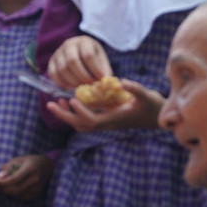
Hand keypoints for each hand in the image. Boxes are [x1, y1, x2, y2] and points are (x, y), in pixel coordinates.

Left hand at [0, 155, 53, 199]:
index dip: (4, 183)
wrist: (47, 165)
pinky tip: (13, 189)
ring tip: (5, 186)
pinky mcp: (37, 193)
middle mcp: (35, 179)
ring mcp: (37, 187)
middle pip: (16, 190)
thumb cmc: (30, 161)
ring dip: (9, 192)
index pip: (15, 179)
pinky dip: (16, 195)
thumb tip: (0, 176)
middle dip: (5, 189)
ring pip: (19, 195)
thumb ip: (8, 167)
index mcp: (30, 169)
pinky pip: (23, 197)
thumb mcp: (19, 159)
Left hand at [46, 79, 166, 131]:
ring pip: (81, 125)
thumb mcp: (146, 95)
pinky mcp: (104, 120)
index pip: (92, 120)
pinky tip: (72, 101)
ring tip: (58, 102)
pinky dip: (75, 113)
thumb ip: (135, 88)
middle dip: (64, 116)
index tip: (72, 99)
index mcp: (114, 120)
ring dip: (68, 115)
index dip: (80, 112)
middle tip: (50, 104)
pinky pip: (85, 120)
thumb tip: (121, 81)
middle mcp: (107, 124)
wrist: (157, 117)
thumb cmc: (152, 106)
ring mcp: (105, 124)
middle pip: (80, 125)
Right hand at [47, 36, 112, 88]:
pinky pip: (53, 74)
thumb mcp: (101, 60)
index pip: (88, 55)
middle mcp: (69, 44)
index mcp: (84, 41)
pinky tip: (71, 87)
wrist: (78, 53)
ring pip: (62, 69)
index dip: (95, 69)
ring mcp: (58, 53)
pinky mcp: (51, 62)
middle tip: (90, 85)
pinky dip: (62, 83)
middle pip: (72, 61)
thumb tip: (105, 83)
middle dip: (82, 76)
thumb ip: (104, 70)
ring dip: (73, 81)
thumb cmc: (92, 58)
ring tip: (81, 86)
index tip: (100, 80)